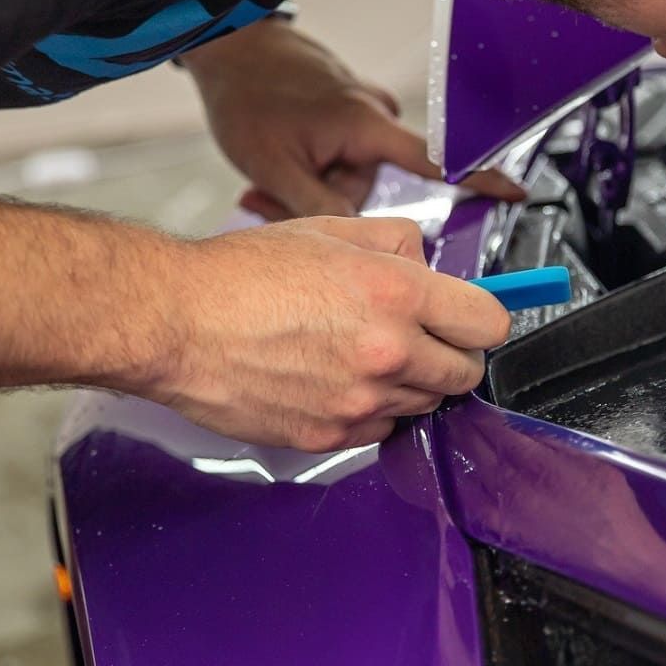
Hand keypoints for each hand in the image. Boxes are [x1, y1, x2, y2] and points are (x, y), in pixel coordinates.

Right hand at [158, 215, 510, 448]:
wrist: (175, 322)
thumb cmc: (240, 274)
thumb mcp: (329, 229)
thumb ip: (396, 243)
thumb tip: (429, 263)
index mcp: (394, 293)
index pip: (489, 323)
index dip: (482, 318)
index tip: (471, 317)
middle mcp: (387, 351)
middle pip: (466, 373)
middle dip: (452, 353)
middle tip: (422, 336)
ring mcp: (359, 400)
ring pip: (425, 404)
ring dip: (411, 383)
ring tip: (363, 353)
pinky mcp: (330, 436)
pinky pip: (380, 428)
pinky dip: (371, 409)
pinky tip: (337, 380)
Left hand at [181, 20, 523, 216]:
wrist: (228, 46)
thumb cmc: (248, 94)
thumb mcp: (275, 165)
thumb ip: (320, 207)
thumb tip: (357, 241)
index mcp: (368, 126)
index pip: (438, 162)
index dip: (480, 181)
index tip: (516, 193)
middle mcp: (372, 116)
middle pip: (370, 189)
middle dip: (326, 198)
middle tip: (271, 194)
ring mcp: (358, 111)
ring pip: (348, 177)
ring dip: (311, 184)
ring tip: (266, 175)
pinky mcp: (343, 110)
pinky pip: (337, 158)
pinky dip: (310, 167)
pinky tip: (278, 157)